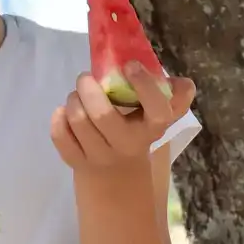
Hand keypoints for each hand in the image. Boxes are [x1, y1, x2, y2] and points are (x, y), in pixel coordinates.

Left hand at [50, 64, 196, 172]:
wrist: (117, 177)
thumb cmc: (138, 132)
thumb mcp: (157, 117)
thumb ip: (174, 98)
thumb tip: (185, 84)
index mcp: (151, 129)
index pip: (156, 111)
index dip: (144, 85)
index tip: (130, 66)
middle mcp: (127, 145)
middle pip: (102, 115)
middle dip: (88, 88)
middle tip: (86, 78)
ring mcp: (100, 156)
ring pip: (78, 121)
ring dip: (73, 100)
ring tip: (77, 95)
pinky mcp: (76, 161)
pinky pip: (60, 136)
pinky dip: (59, 118)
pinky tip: (65, 113)